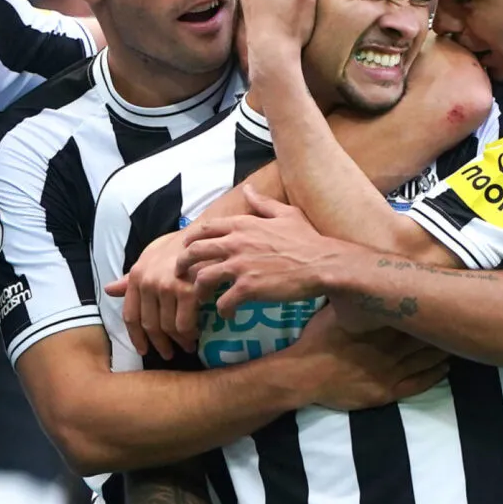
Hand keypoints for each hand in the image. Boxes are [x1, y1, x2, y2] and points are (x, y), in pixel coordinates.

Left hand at [103, 229, 199, 360]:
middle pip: (149, 325)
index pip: (130, 315)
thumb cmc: (179, 246)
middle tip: (168, 354)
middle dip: (159, 344)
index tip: (143, 350)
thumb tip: (109, 290)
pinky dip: (190, 334)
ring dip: (178, 341)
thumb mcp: (151, 257)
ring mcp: (167, 287)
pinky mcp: (187, 291)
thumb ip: (131, 278)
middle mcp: (148, 282)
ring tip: (186, 345)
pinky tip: (196, 335)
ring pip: (168, 327)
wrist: (207, 233)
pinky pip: (185, 324)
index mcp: (137, 276)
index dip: (136, 337)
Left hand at [179, 186, 338, 315]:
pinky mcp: (248, 287)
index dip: (191, 239)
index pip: (205, 229)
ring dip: (198, 290)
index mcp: (242, 225)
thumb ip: (262, 203)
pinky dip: (222, 310)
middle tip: (180, 275)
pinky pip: (223, 301)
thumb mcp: (285, 214)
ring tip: (201, 299)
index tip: (186, 248)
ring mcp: (240, 266)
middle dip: (183, 264)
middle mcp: (236, 243)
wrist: (322, 263)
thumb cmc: (307, 239)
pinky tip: (227, 314)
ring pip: (203, 278)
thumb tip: (248, 189)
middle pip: (195, 252)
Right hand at [297, 305, 450, 409]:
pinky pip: (418, 384)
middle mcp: (389, 349)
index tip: (446, 300)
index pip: (413, 315)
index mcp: (378, 327)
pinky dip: (435, 376)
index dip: (431, 308)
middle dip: (442, 328)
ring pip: (426, 360)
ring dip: (443, 351)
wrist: (303, 375)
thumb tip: (363, 278)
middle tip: (460, 319)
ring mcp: (390, 372)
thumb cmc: (316, 340)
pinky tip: (446, 368)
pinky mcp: (387, 392)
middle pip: (425, 336)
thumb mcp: (333, 311)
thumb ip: (353, 300)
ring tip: (457, 342)